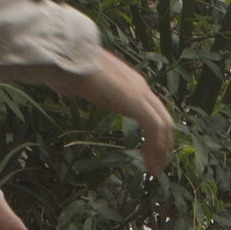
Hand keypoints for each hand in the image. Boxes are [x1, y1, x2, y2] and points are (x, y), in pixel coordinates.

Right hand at [55, 49, 173, 173]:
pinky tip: (148, 163)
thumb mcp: (79, 84)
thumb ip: (82, 90)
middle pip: (164, 119)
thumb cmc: (67, 70)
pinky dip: (155, 147)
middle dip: (163, 145)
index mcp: (131, 83)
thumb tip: (69, 90)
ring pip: (162, 125)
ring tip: (153, 170)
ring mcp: (140, 92)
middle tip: (156, 166)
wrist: (66, 59)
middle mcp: (140, 86)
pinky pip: (153, 127)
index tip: (149, 153)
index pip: (153, 111)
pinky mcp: (136, 101)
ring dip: (161, 150)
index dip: (155, 134)